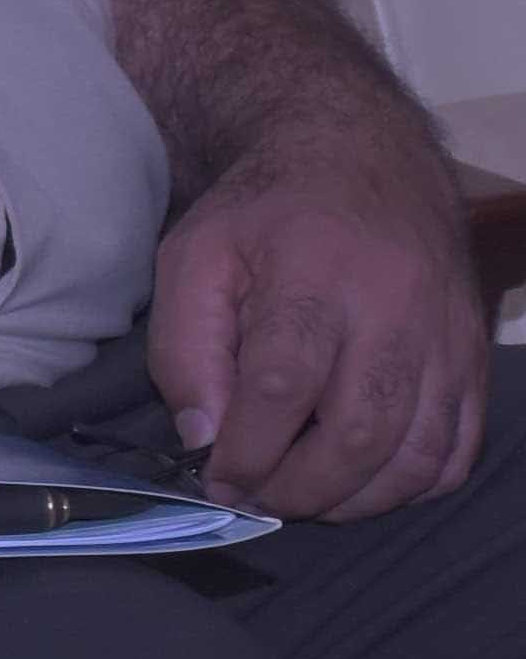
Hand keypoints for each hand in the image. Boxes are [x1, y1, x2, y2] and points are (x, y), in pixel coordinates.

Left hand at [149, 108, 490, 521]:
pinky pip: (461, 446)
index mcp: (315, 277)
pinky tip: (364, 481)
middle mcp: (396, 310)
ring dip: (357, 499)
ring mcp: (446, 337)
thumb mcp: (194, 257)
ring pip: (419, 453)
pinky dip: (414, 484)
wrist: (362, 158)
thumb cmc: (266, 215)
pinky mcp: (473, 355)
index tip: (217, 481)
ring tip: (304, 498)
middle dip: (301, 489)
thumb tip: (203, 437)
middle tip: (258, 499)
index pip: (284, 388)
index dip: (248, 452)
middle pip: (360, 433)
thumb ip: (184, 347)